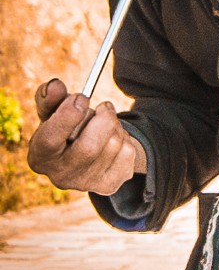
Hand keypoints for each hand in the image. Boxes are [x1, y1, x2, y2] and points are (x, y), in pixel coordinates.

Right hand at [28, 78, 145, 195]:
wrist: (87, 154)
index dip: (68, 115)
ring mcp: (86, 183)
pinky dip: (125, 138)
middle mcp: (60, 176)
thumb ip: (50, 96)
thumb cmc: (66, 127)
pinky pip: (127, 153)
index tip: (82, 97)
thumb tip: (55, 85)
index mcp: (40, 156)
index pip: (51, 139)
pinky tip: (113, 139)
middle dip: (103, 119)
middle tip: (104, 106)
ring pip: (113, 146)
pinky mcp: (109, 184)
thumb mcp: (53, 111)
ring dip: (115, 126)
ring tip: (105, 124)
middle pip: (89, 147)